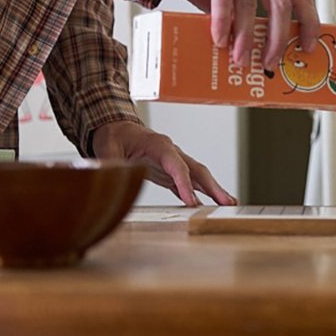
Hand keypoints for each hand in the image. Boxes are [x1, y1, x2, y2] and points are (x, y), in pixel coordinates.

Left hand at [89, 119, 235, 206]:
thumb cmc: (114, 137)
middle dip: (213, 186)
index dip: (185, 184)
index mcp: (158, 145)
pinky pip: (188, 183)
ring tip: (229, 204)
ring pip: (197, 176)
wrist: (116, 129)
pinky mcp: (169, 172)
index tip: (192, 203)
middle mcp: (171, 152)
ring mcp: (173, 162)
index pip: (176, 165)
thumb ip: (110, 162)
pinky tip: (208, 206)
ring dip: (213, 190)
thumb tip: (111, 176)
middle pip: (196, 170)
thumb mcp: (107, 148)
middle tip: (227, 203)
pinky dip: (200, 194)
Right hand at [160, 0, 319, 71]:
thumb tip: (263, 56)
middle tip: (269, 62)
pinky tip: (220, 39)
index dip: (308, 24)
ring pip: (249, 3)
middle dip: (276, 38)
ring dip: (244, 36)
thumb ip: (251, 18)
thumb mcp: (235, 0)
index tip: (307, 48)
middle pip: (279, 3)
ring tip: (240, 58)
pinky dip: (223, 21)